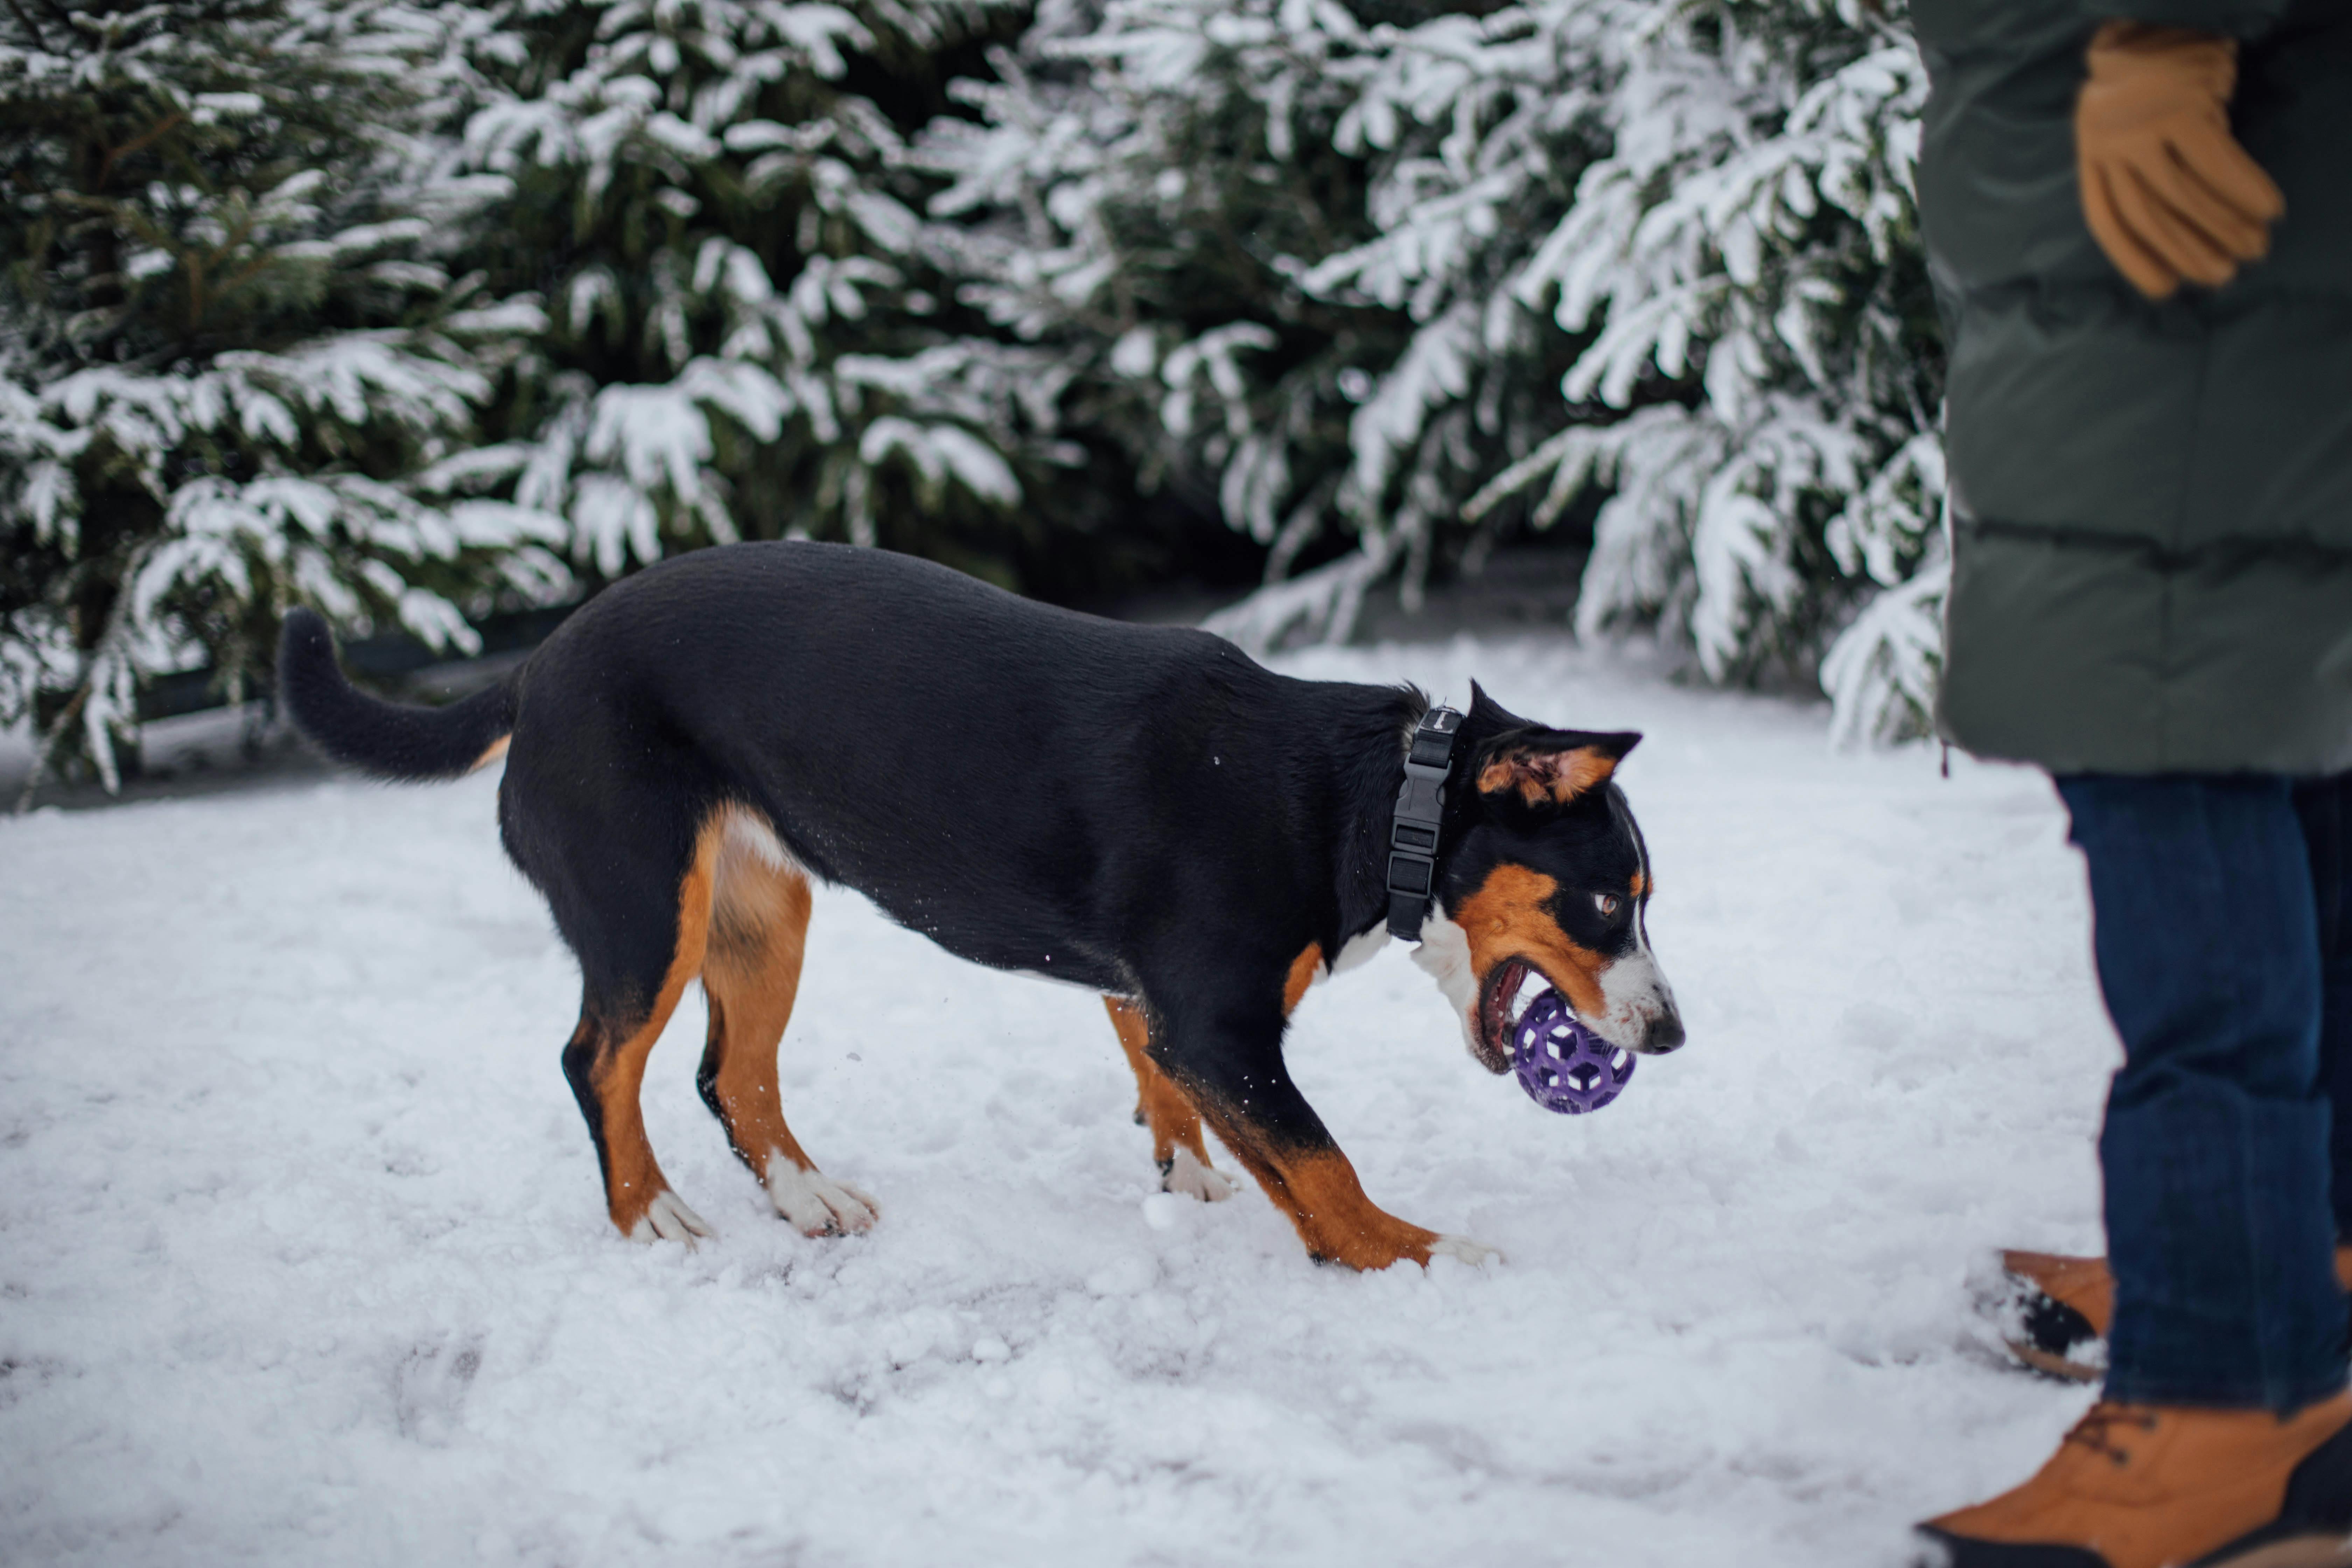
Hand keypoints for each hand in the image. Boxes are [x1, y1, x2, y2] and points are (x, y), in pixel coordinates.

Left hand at [2076, 21, 2284, 299]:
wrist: (2159, 19)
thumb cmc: (2148, 85)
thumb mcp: (2126, 132)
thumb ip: (2138, 174)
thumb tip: (2179, 235)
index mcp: (2092, 155)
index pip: (2108, 221)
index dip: (2136, 260)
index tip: (2167, 289)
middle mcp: (2111, 144)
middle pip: (2150, 215)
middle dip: (2189, 251)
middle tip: (2225, 275)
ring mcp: (2145, 125)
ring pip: (2183, 194)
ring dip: (2223, 227)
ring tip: (2253, 248)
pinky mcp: (2184, 107)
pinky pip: (2217, 162)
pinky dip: (2245, 190)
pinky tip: (2269, 208)